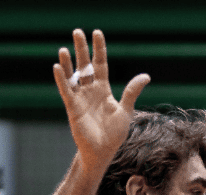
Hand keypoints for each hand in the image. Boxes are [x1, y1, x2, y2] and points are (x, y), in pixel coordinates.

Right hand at [52, 29, 149, 169]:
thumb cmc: (114, 133)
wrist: (102, 151)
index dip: (99, 50)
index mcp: (104, 90)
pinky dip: (62, 79)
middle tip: (77, 31)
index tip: (97, 33)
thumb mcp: (125, 110)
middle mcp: (90, 91)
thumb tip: (146, 76)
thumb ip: (132, 92)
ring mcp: (80, 98)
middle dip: (81, 49)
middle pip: (85, 65)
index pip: (100, 65)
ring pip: (73, 76)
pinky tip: (58, 67)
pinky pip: (66, 90)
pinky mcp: (72, 107)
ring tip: (64, 48)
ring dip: (68, 62)